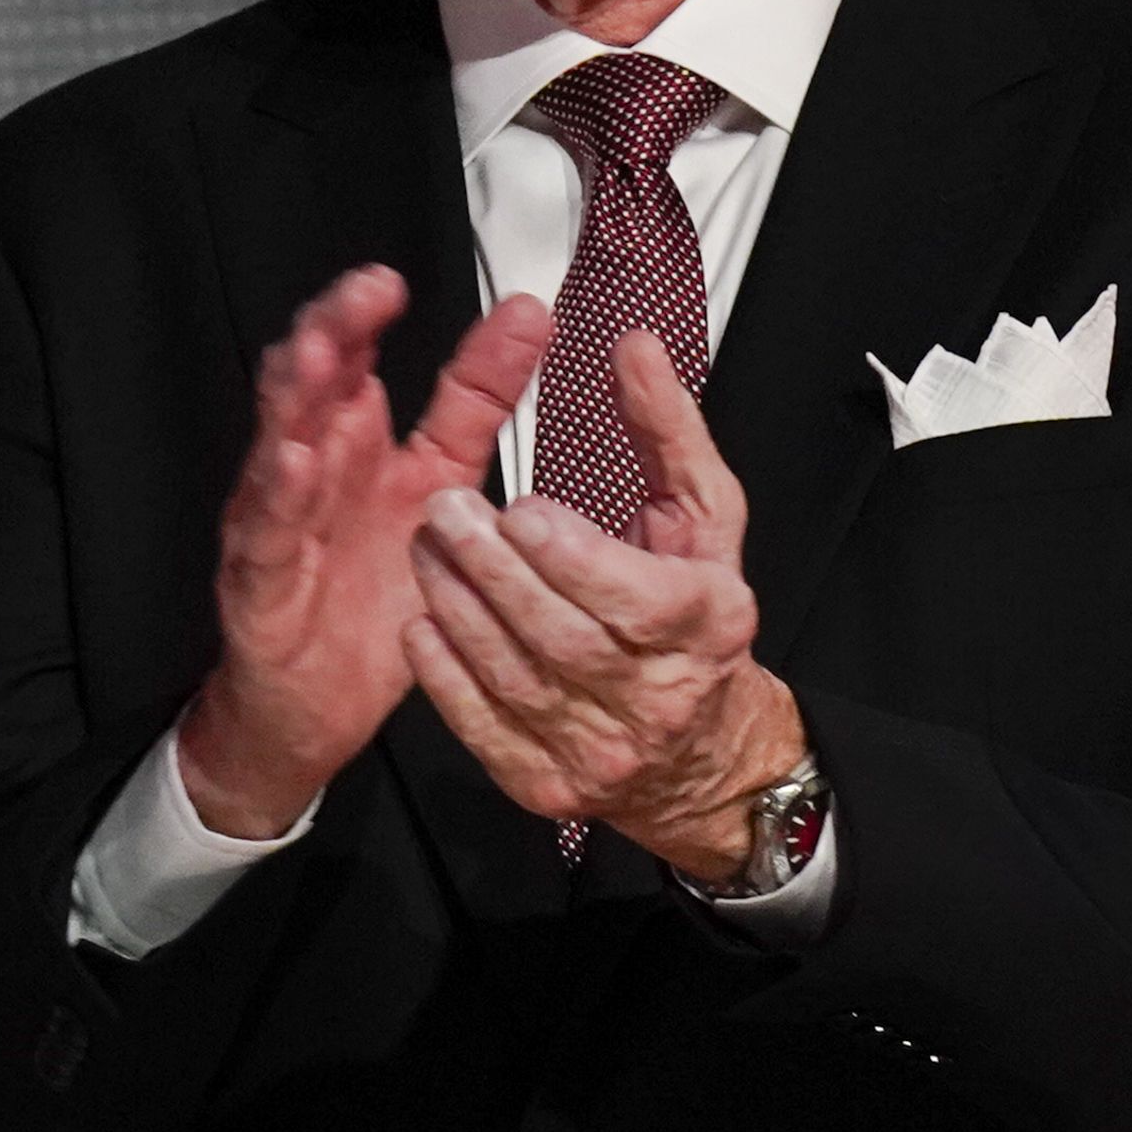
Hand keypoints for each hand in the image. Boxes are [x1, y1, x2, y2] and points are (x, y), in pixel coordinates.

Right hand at [178, 268, 552, 841]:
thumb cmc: (369, 595)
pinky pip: (268, 531)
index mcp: (358, 443)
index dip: (370, 314)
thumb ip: (474, 405)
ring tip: (323, 351)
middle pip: (313, 381)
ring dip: (297, 392)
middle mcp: (314, 468)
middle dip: (334, 329)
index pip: (358, 359)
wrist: (315, 705)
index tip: (397, 278)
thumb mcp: (440, 488)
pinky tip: (295, 461)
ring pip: (280, 440)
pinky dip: (279, 493)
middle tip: (367, 292)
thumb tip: (526, 318)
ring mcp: (280, 519)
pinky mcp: (260, 579)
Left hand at [403, 332, 808, 884]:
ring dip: (460, 608)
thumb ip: (668, 430)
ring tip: (428, 548)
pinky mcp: (546, 782)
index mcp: (708, 626)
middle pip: (564, 638)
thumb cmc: (696, 612)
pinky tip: (424, 623)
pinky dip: (446, 676)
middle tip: (447, 510)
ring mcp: (601, 750)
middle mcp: (658, 698)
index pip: (636, 600)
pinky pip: (483, 728)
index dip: (571, 556)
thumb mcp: (705, 514)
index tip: (522, 509)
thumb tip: (636, 349)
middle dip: (496, 571)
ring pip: (515, 679)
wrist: (697, 749)